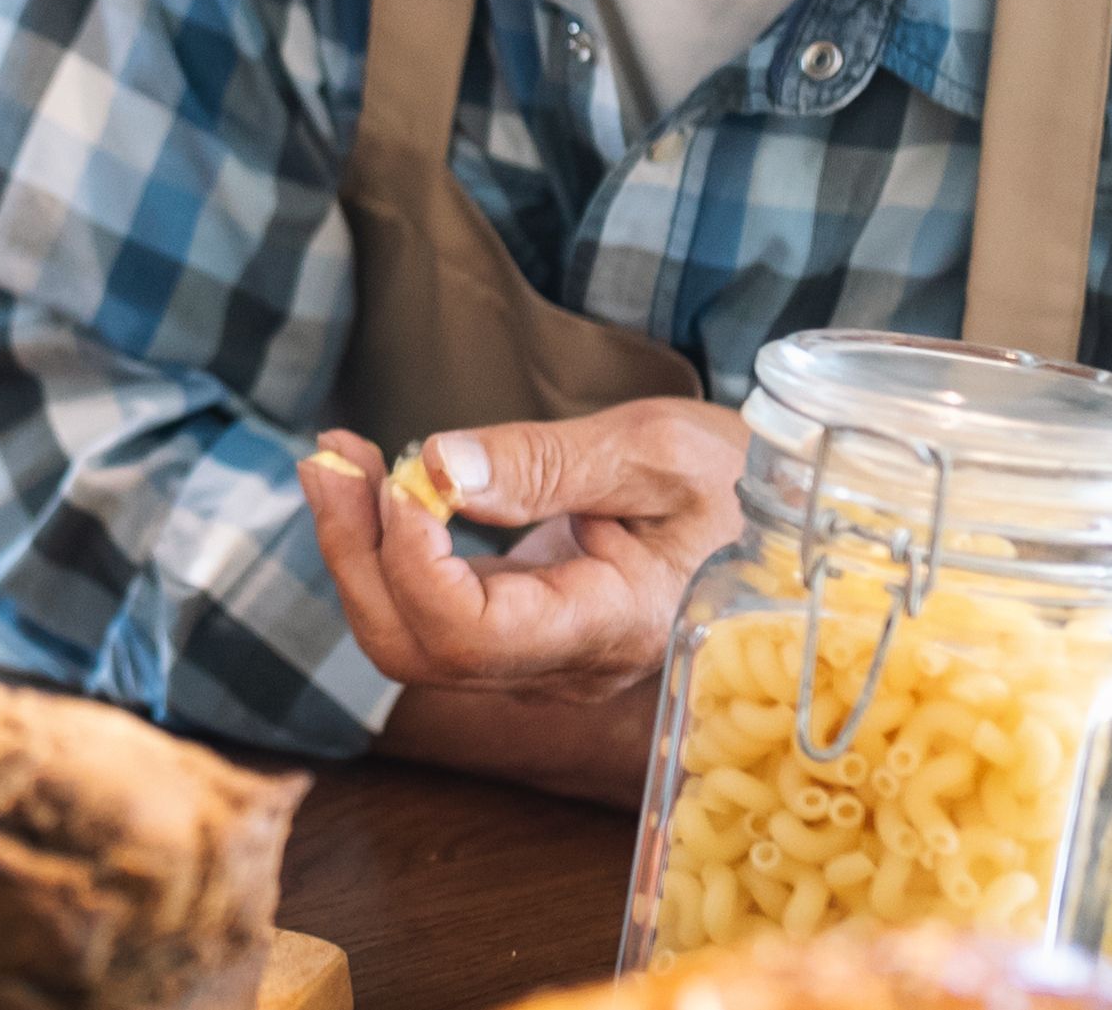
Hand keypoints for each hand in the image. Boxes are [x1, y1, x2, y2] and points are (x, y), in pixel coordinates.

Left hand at [296, 398, 750, 704]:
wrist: (783, 521)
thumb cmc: (740, 479)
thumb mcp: (658, 448)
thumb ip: (547, 462)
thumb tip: (438, 465)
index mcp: (611, 627)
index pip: (469, 636)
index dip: (413, 560)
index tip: (410, 472)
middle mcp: (566, 664)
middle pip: (418, 649)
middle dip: (353, 554)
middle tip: (328, 454)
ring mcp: (540, 656)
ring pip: (412, 637)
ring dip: (356, 547)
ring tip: (337, 457)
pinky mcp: (524, 627)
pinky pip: (434, 610)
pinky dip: (388, 545)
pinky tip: (375, 481)